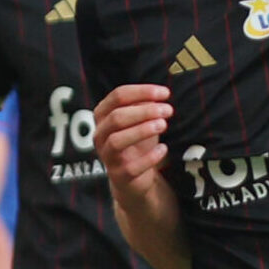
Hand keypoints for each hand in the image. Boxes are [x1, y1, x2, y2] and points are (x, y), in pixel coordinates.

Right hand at [92, 84, 172, 199]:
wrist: (135, 176)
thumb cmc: (138, 142)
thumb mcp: (142, 120)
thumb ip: (146, 106)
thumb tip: (157, 95)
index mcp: (103, 115)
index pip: (118, 96)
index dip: (142, 92)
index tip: (165, 93)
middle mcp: (100, 135)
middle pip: (117, 117)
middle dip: (145, 111)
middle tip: (167, 110)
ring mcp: (107, 156)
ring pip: (117, 140)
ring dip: (142, 131)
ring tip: (163, 125)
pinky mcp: (118, 175)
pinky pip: (131, 166)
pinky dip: (149, 157)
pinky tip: (163, 149)